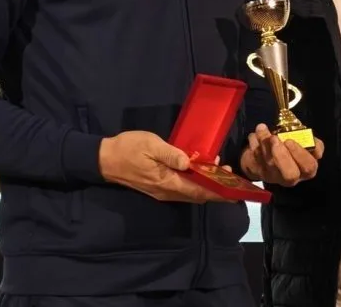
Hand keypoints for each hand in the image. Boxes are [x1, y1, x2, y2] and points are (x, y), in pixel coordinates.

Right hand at [98, 130, 233, 203]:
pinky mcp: (158, 188)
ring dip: (205, 186)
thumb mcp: (150, 145)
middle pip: (197, 196)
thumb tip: (189, 162)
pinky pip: (182, 190)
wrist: (105, 160)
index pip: (198, 192)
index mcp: (168, 182)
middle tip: (230, 176)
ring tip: (219, 172)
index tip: (235, 193)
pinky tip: (198, 172)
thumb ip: (170, 154)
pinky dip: (194, 184)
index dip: (218, 193)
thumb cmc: (128, 149)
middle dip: (216, 189)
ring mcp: (162, 192)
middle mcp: (167, 192)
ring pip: (190, 194)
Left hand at [239, 124, 321, 186]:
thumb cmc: (292, 145)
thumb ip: (309, 139)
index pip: (309, 167)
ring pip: (269, 165)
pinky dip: (253, 144)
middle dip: (281, 155)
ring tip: (261, 129)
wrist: (270, 151)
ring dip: (264, 144)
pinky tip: (254, 136)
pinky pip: (254, 160)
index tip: (289, 140)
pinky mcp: (258, 173)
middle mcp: (291, 178)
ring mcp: (273, 177)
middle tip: (274, 138)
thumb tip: (307, 137)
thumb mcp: (304, 141)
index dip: (300, 154)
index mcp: (306, 169)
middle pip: (290, 175)